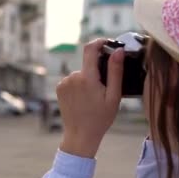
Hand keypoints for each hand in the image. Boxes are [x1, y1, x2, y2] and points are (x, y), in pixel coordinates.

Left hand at [57, 39, 124, 157]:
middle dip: (97, 72)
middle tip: (104, 90)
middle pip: (88, 65)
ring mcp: (64, 83)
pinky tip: (83, 100)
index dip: (100, 42)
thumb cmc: (100, 118)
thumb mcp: (113, 96)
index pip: (90, 49)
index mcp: (87, 78)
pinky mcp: (59, 88)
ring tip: (93, 99)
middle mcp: (72, 77)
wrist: (80, 135)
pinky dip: (79, 85)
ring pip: (81, 73)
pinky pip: (73, 80)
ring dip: (88, 80)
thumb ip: (115, 71)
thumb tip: (118, 51)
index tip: (107, 43)